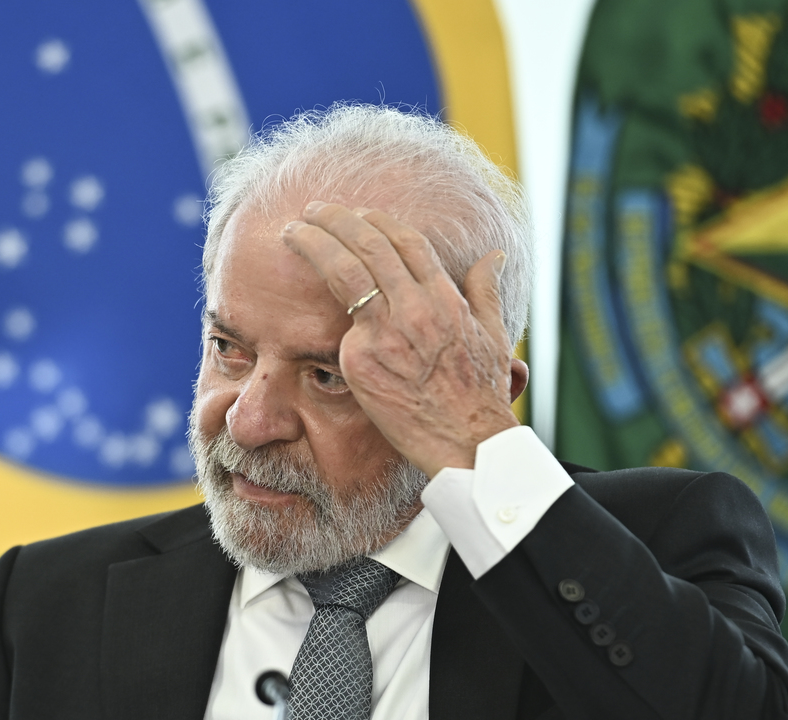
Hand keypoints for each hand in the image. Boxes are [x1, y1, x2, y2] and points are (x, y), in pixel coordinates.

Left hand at [281, 201, 523, 477]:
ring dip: (315, 243)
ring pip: (344, 272)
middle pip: (369, 245)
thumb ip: (485, 290)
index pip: (406, 242)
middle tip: (314, 210)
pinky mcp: (360, 360)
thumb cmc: (480, 394)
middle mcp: (414, 308)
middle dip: (337, 220)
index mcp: (445, 298)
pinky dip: (321, 310)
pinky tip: (298, 297)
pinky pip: (338, 327)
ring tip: (294, 230)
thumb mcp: (494, 335)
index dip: (378, 222)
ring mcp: (385, 333)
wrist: (465, 442)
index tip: (359, 214)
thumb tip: (492, 254)